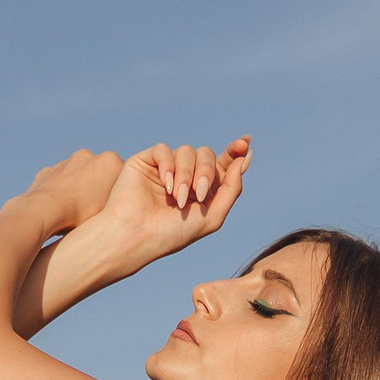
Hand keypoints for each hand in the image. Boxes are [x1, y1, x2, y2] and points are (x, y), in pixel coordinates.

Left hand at [19, 148, 123, 232]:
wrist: (42, 211)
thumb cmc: (80, 214)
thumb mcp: (110, 210)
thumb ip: (118, 200)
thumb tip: (119, 204)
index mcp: (110, 161)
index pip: (123, 177)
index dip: (120, 195)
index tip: (113, 210)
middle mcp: (88, 155)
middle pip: (100, 175)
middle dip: (98, 190)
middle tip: (95, 211)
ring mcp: (66, 162)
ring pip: (77, 178)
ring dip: (78, 191)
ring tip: (75, 213)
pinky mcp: (48, 171)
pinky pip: (58, 183)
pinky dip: (60, 193)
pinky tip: (59, 210)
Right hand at [62, 138, 249, 280]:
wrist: (135, 237)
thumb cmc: (170, 234)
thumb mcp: (212, 216)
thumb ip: (231, 188)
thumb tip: (244, 157)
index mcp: (200, 189)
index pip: (220, 163)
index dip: (234, 151)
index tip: (244, 143)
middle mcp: (183, 176)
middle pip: (206, 154)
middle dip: (206, 172)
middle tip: (198, 194)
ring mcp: (164, 168)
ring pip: (186, 151)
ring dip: (186, 175)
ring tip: (177, 198)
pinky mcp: (144, 162)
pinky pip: (164, 150)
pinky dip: (168, 167)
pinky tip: (164, 186)